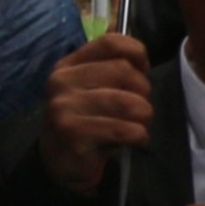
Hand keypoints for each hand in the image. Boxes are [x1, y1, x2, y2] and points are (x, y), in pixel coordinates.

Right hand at [35, 33, 158, 193]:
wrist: (60, 163)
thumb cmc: (87, 122)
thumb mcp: (94, 89)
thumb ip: (112, 66)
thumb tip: (140, 53)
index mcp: (69, 65)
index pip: (111, 42)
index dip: (137, 54)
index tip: (143, 71)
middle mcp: (62, 82)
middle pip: (124, 71)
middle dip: (143, 92)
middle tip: (139, 109)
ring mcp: (65, 107)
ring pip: (129, 102)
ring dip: (144, 116)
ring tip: (138, 125)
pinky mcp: (74, 133)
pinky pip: (125, 129)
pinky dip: (139, 135)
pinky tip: (135, 140)